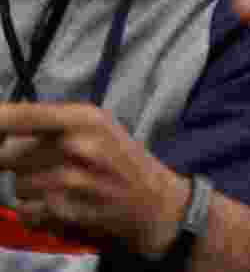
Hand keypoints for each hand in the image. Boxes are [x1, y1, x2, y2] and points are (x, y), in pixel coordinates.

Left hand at [0, 103, 189, 258]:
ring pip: (17, 185)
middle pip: (10, 154)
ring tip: (63, 187)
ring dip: (32, 190)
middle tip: (49, 165)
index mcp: (85, 117)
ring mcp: (71, 181)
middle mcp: (77, 145)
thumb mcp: (96, 127)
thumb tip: (0, 123)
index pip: (22, 116)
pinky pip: (25, 213)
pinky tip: (63, 206)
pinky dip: (38, 213)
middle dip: (21, 162)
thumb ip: (49, 123)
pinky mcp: (66, 212)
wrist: (154, 203)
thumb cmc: (121, 160)